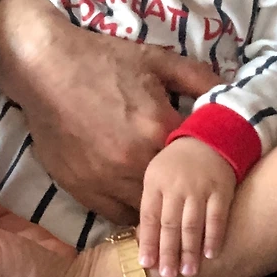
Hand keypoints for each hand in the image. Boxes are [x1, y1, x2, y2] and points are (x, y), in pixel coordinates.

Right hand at [0, 0, 220, 220]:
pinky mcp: (81, 189)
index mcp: (158, 129)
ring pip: (146, 211)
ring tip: (165, 200)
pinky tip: (136, 199)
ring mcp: (106, 179)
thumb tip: (230, 89)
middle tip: (189, 191)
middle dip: (182, 192)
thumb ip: (198, 78)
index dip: (204, 168)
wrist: (46, 68)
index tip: (207, 168)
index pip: (197, 165)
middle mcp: (134, 161)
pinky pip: (116, 215)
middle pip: (174, 194)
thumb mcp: (157, 61)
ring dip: (157, 206)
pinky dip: (129, 210)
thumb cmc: (103, 61)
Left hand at [139, 138, 235, 276]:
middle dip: (168, 252)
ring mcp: (200, 188)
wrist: (210, 139)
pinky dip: (214, 237)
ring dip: (190, 250)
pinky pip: (217, 217)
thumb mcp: (156, 175)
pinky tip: (212, 254)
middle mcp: (176, 186)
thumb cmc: (177, 164)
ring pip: (192, 224)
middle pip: (170, 224)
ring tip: (188, 272)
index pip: (150, 217)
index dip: (148, 242)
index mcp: (156, 182)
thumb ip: (151, 203)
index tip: (146, 265)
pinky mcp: (221, 190)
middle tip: (168, 275)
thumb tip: (143, 240)